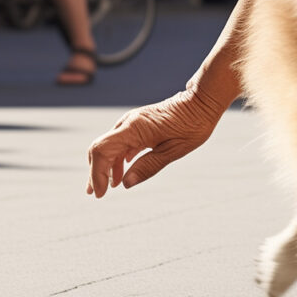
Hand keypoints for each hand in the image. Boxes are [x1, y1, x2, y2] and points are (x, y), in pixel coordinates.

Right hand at [86, 95, 217, 197]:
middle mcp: (128, 123)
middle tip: (97, 194)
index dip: (97, 174)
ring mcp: (131, 123)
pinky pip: (119, 143)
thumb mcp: (173, 151)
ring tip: (109, 187)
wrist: (201, 102)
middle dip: (96, 172)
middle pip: (100, 149)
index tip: (101, 194)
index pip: (102, 151)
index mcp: (134, 128)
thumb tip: (125, 184)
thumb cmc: (192, 125)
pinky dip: (117, 159)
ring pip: (108, 146)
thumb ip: (148, 166)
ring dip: (105, 167)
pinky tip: (120, 173)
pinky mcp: (137, 125)